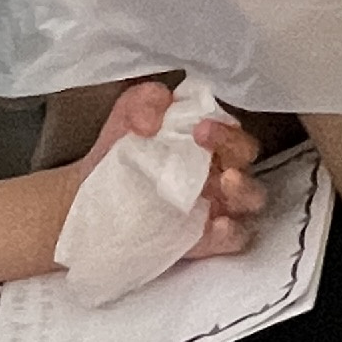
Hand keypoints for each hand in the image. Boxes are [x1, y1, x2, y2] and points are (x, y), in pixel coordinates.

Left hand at [79, 79, 265, 260]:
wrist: (91, 200)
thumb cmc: (120, 155)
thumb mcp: (127, 117)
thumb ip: (144, 102)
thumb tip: (154, 119)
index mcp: (208, 143)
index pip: (232, 131)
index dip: (224, 128)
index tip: (200, 127)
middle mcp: (218, 172)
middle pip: (246, 160)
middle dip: (234, 148)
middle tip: (207, 146)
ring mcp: (215, 207)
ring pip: (251, 199)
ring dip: (243, 189)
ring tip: (225, 181)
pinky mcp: (205, 240)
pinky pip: (233, 239)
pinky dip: (231, 232)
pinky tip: (218, 224)